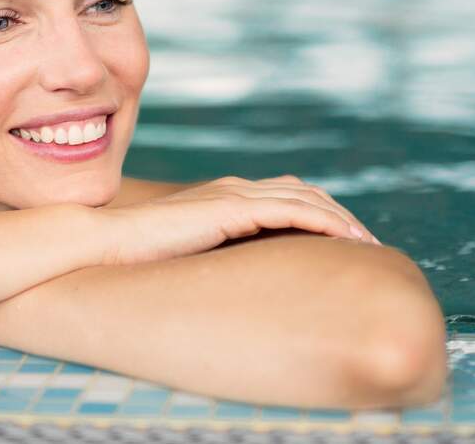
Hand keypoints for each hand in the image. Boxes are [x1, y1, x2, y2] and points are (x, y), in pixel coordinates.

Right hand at [93, 174, 380, 266]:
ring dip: (342, 219)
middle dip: (341, 215)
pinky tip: (346, 240)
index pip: (287, 196)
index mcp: (224, 196)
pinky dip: (325, 222)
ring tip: (368, 244)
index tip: (347, 241)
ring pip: (307, 199)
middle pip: (306, 193)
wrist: (105, 241)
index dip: (321, 214)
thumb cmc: (136, 255)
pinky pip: (293, 211)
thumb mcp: (187, 254)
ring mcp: (234, 195)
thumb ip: (214, 256)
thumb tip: (235, 285)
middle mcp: (234, 188)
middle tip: (369, 243)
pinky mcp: (232, 209)